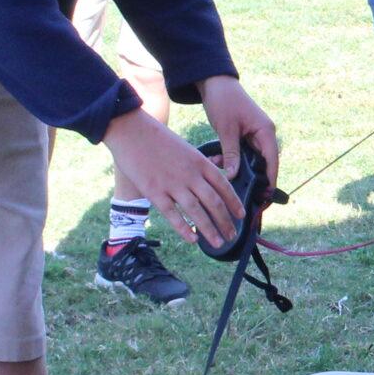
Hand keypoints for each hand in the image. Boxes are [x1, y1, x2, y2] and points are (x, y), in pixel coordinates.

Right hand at [105, 108, 243, 249]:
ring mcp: (172, 184)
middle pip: (214, 202)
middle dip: (226, 221)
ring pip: (197, 212)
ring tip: (218, 243)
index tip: (241, 215)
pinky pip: (173, 215)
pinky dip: (184, 229)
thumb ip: (198, 166)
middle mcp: (190, 175)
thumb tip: (210, 182)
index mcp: (200, 162)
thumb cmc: (158, 140)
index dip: (234, 203)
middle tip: (232, 235)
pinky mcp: (154, 192)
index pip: (224, 186)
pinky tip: (193, 240)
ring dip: (210, 230)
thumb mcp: (186, 149)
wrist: (132, 131)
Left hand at [197, 75, 279, 187]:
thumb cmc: (223, 101)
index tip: (265, 200)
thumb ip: (231, 154)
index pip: (272, 162)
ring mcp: (254, 135)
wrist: (214, 81)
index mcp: (266, 132)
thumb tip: (233, 177)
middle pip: (263, 164)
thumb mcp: (226, 129)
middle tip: (244, 198)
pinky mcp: (244, 135)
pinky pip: (241, 153)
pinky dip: (230, 159)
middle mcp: (264, 135)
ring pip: (250, 160)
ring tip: (222, 177)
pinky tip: (215, 161)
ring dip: (238, 169)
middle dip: (253, 180)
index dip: (270, 182)